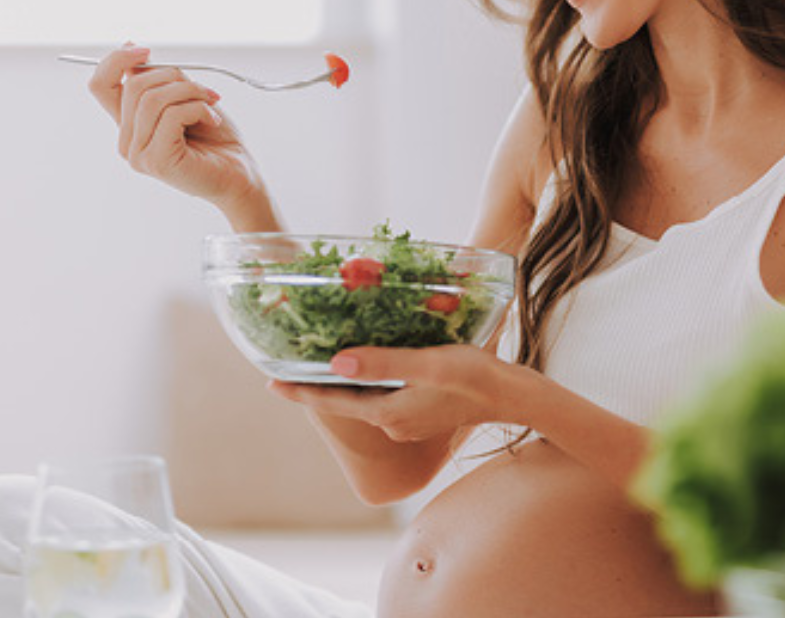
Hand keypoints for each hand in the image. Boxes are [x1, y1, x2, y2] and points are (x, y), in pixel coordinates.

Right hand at [87, 45, 270, 220]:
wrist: (239, 175)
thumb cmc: (216, 139)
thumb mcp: (185, 98)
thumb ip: (158, 80)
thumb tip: (131, 49)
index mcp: (129, 125)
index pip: (100, 85)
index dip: (117, 60)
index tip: (145, 50)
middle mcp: (127, 142)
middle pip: (133, 86)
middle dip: (174, 76)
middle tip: (205, 90)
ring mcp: (138, 154)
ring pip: (152, 98)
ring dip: (190, 91)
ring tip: (211, 103)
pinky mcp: (156, 161)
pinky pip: (171, 115)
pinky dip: (198, 108)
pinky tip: (212, 120)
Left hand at [268, 345, 524, 443]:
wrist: (514, 396)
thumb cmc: (474, 376)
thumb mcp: (427, 364)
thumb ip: (382, 363)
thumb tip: (335, 362)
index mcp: (388, 413)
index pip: (333, 403)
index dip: (300, 393)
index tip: (269, 384)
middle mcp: (392, 423)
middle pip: (345, 403)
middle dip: (317, 386)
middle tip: (288, 366)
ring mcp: (407, 422)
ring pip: (365, 401)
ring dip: (345, 383)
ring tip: (321, 361)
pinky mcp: (421, 414)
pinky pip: (385, 399)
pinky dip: (370, 383)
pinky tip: (368, 366)